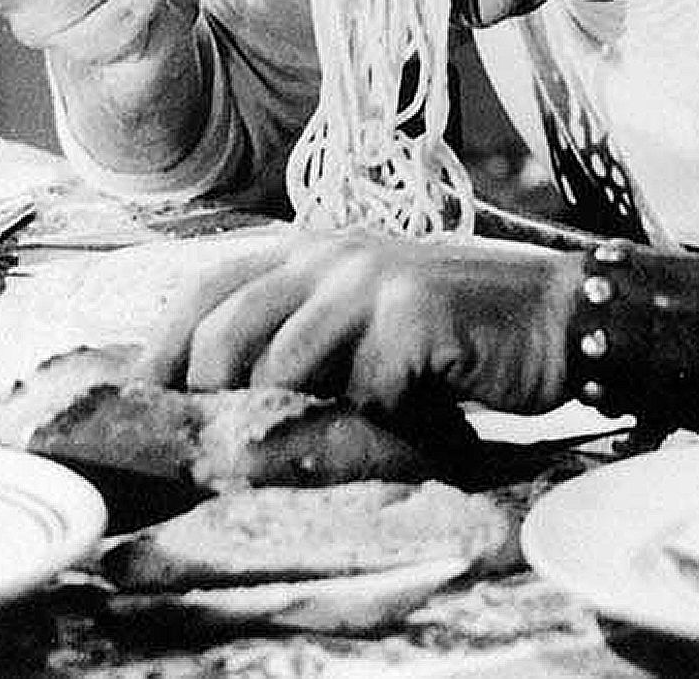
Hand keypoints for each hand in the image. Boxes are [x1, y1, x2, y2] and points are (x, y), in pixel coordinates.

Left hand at [140, 230, 585, 415]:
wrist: (559, 317)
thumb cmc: (456, 332)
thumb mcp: (365, 316)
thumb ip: (303, 334)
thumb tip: (217, 400)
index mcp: (308, 248)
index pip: (206, 288)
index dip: (162, 348)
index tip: (140, 406)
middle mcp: (330, 251)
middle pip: (227, 327)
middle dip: (212, 398)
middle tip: (218, 450)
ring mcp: (371, 277)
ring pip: (284, 363)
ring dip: (295, 419)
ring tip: (314, 450)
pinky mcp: (413, 314)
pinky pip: (362, 392)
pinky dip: (373, 426)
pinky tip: (401, 430)